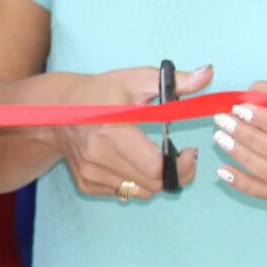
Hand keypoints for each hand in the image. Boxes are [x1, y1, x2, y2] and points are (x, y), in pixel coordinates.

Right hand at [47, 65, 207, 201]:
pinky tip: (133, 161)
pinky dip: (136, 181)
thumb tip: (208, 73)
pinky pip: (124, 193)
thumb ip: (175, 81)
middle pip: (152, 184)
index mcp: (111, 133)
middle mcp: (97, 158)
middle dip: (175, 173)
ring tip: (156, 157)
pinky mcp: (86, 184)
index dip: (180, 166)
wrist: (59, 109)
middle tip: (181, 156)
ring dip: (156, 179)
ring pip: (141, 192)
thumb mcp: (138, 79)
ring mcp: (90, 174)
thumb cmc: (101, 91)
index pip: (156, 168)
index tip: (190, 152)